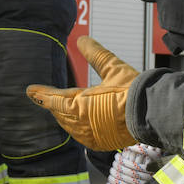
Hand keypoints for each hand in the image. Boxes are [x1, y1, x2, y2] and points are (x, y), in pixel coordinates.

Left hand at [25, 36, 136, 150]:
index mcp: (81, 105)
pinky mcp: (100, 143)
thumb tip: (82, 39)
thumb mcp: (113, 68)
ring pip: (68, 125)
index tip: (30, 90)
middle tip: (45, 96)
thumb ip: (95, 54)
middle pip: (59, 113)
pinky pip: (80, 136)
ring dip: (63, 116)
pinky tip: (77, 123)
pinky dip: (76, 128)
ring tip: (60, 108)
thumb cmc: (133, 90)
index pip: (53, 99)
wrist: (153, 112)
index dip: (41, 94)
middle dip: (53, 104)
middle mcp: (81, 123)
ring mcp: (90, 135)